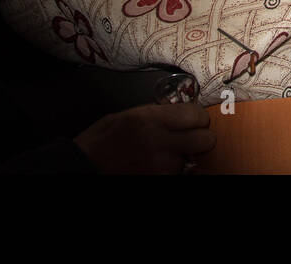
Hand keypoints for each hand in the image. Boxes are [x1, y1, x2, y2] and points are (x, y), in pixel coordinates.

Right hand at [74, 102, 216, 173]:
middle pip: (205, 140)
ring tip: (163, 152)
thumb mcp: (130, 114)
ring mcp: (161, 167)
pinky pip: (178, 174)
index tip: (195, 118)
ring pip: (191, 160)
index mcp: (152, 120)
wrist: (85, 165)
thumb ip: (159, 112)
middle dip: (201, 137)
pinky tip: (157, 164)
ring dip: (183, 156)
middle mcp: (160, 143)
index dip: (198, 117)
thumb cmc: (102, 139)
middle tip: (190, 136)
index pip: (197, 115)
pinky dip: (172, 171)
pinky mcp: (158, 181)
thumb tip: (182, 109)